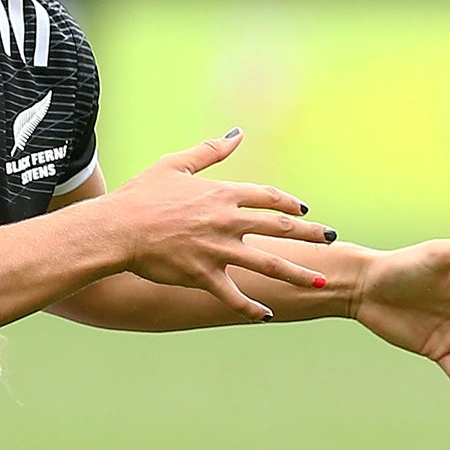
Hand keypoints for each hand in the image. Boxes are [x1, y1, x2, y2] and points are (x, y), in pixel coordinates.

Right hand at [101, 129, 333, 320]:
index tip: (305, 212)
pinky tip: (267, 315)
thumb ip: (210, 150)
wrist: (117, 229)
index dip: (290, 204)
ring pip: (267, 264)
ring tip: (318, 282)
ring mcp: (218, 251)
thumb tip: (237, 133)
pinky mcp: (203, 276)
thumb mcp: (175, 165)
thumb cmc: (141, 196)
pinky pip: (234, 295)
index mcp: (222, 194)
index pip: (268, 197)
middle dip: (310, 235)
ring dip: (296, 273)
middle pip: (279, 228)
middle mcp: (227, 222)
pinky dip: (251, 307)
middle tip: (332, 239)